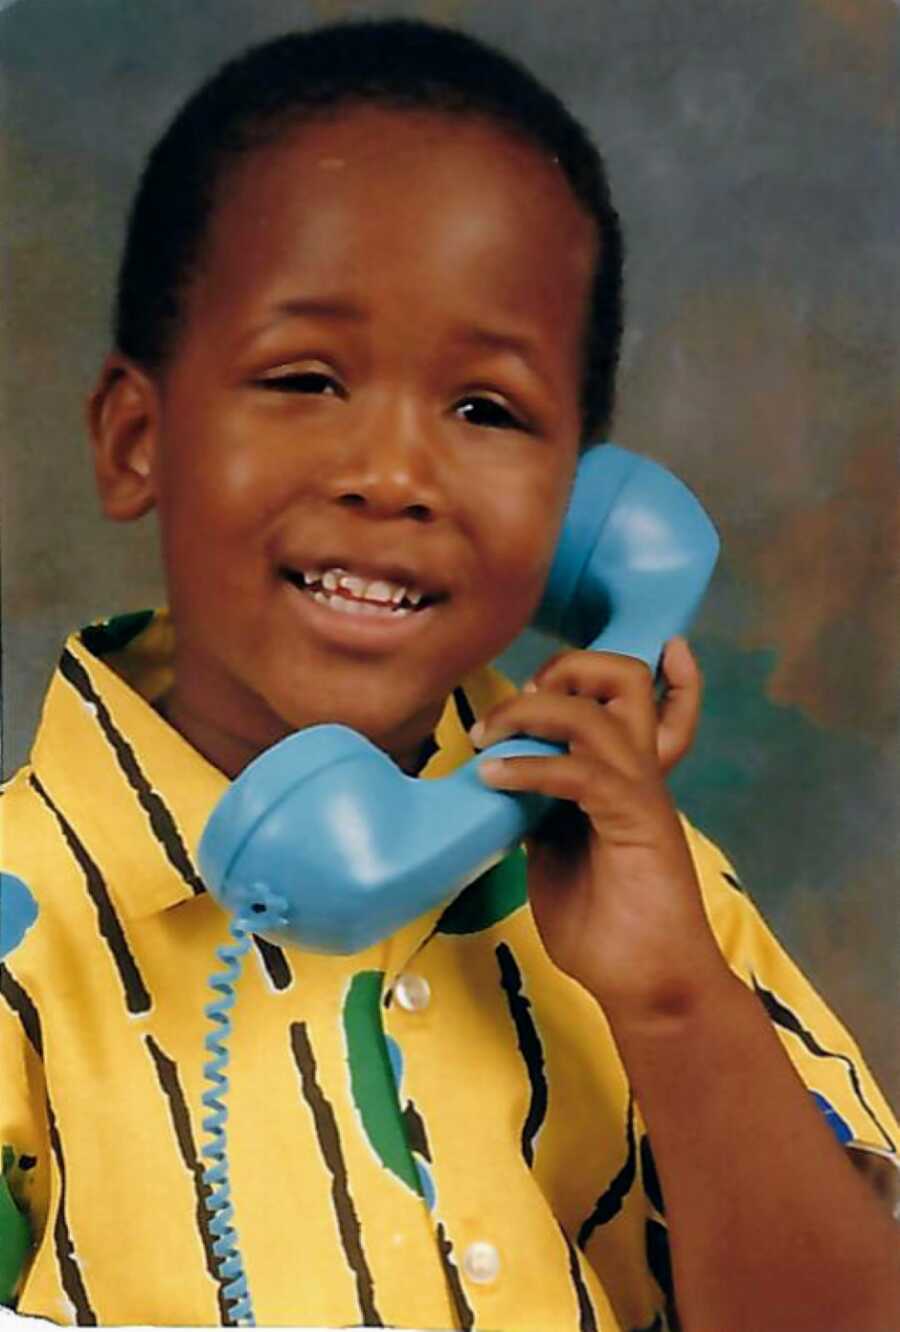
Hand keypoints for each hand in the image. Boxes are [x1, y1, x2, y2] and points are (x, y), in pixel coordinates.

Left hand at [472, 638, 730, 1019]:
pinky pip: (580, 771)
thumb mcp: (557, 852)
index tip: (565, 663)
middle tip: (518, 700)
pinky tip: (493, 777)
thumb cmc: (605, 925)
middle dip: (567, 667)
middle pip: (627, 676)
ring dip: (530, 712)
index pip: (652, 696)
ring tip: (485, 739)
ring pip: (598, 712)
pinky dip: (529, 764)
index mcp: (630, 774)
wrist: (647, 983)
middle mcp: (642, 770)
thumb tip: (504, 777)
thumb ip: (542, 807)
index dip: (633, 662)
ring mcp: (642, 792)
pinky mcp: (634, 820)